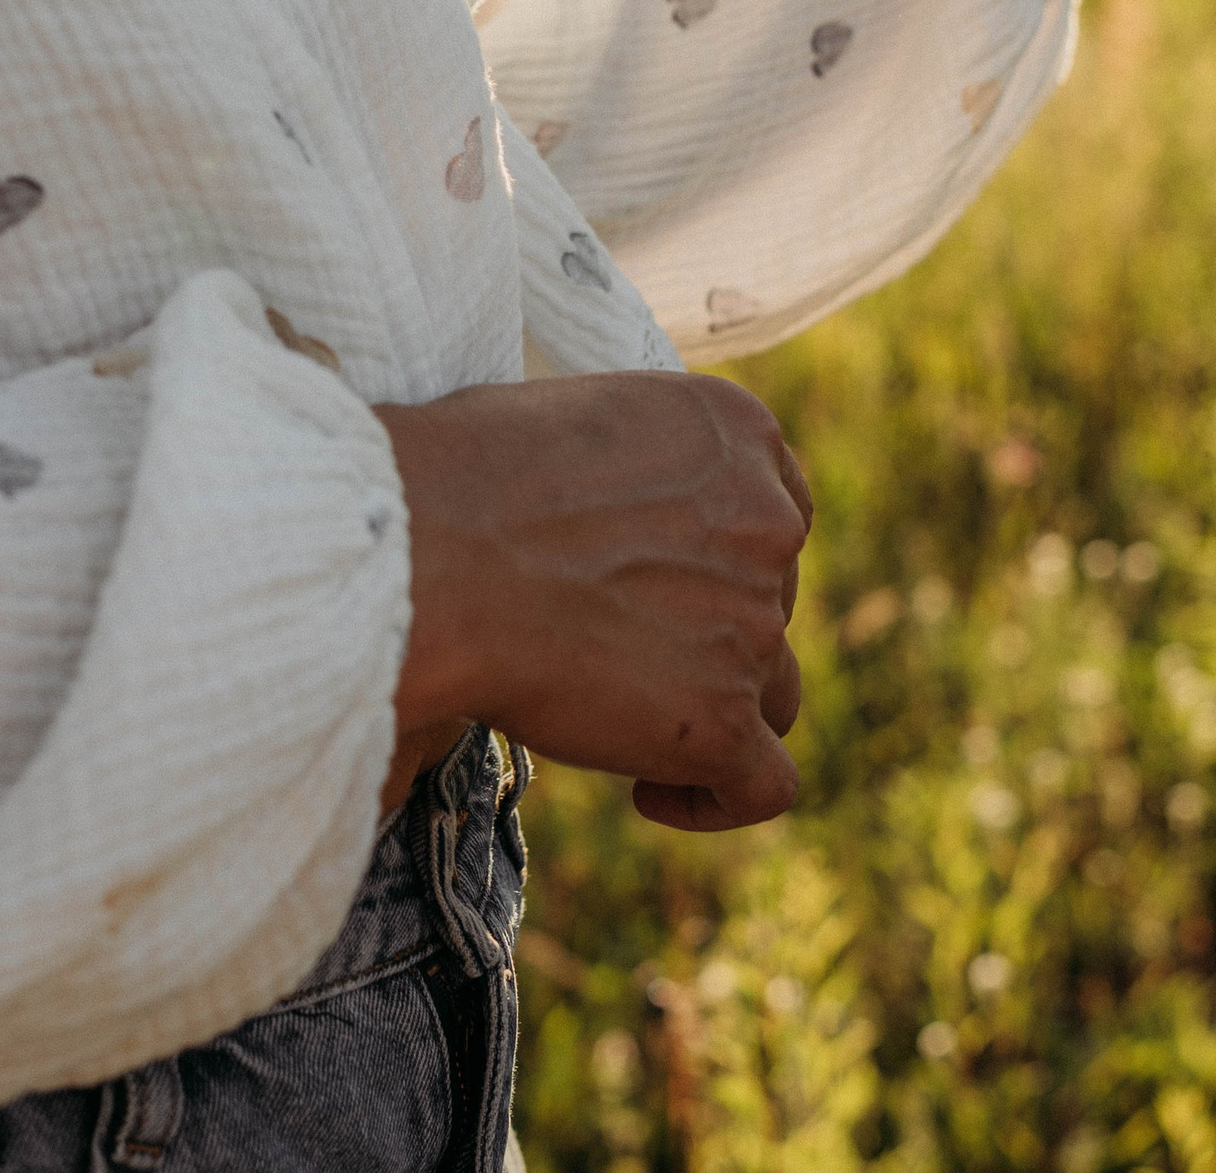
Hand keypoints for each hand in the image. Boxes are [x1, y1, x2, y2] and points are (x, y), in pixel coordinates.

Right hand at [373, 370, 811, 833]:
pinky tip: (649, 791)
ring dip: (716, 704)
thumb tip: (628, 507)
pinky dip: (717, 799)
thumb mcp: (586, 416)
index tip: (671, 579)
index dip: (731, 554)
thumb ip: (646, 462)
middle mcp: (768, 522)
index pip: (781, 506)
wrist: (434, 553)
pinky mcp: (724, 724)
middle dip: (709, 626)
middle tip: (613, 641)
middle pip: (770, 599)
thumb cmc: (465, 471)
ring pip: (772, 688)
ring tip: (623, 716)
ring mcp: (754, 627)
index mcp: (737, 430)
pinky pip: (763, 784)